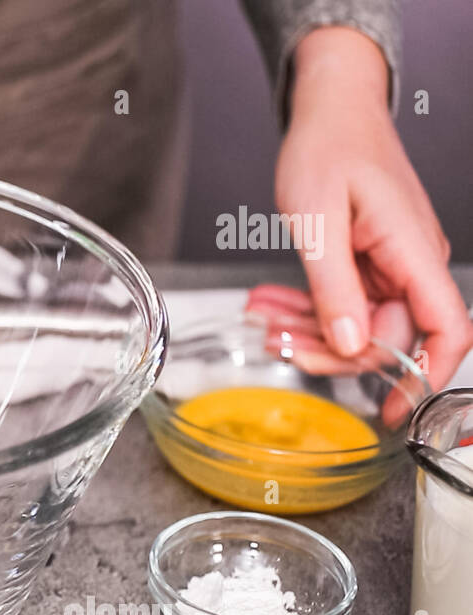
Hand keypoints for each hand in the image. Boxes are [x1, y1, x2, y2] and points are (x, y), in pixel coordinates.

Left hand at [247, 27, 472, 388]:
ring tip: (261, 315)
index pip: (447, 328)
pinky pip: (344, 304)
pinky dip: (308, 309)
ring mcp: (391, 266)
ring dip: (309, 329)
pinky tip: (271, 304)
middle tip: (276, 340)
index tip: (394, 411)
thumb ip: (334, 287)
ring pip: (357, 325)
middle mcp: (412, 264)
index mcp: (414, 251)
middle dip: (330, 349)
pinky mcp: (369, 264)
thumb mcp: (316, 220)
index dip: (426, 376)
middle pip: (388, 337)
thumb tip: (351, 345)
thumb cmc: (328, 147)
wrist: (330, 109)